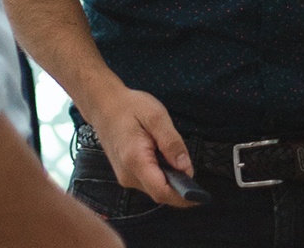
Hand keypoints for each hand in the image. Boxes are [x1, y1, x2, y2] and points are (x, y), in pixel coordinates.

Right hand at [88, 85, 196, 207]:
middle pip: (160, 193)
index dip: (182, 196)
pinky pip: (148, 182)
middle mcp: (128, 174)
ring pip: (155, 188)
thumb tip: (186, 168)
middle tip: (191, 170)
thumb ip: (172, 142)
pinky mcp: (126, 174)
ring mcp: (125, 176)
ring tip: (174, 158)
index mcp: (135, 160)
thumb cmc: (129, 107)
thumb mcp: (156, 116)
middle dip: (179, 188)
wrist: (103, 106)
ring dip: (170, 180)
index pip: (161, 191)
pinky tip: (163, 158)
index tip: (200, 195)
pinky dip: (161, 176)